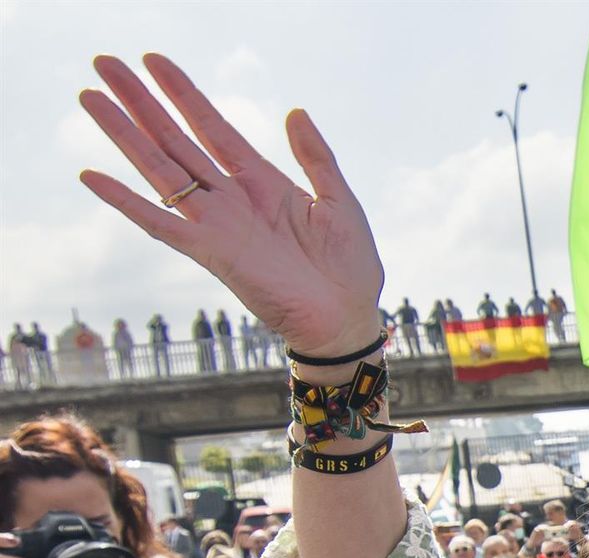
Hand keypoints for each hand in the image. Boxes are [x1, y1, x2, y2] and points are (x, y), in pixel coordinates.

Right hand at [78, 54, 381, 357]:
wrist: (348, 318)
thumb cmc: (350, 267)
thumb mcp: (340, 200)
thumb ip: (315, 157)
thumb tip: (295, 111)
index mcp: (263, 182)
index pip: (213, 127)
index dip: (184, 94)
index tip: (153, 61)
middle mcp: (232, 199)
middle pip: (176, 140)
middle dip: (140, 102)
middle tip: (104, 64)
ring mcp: (218, 225)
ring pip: (160, 170)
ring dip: (124, 135)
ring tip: (91, 98)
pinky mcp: (212, 255)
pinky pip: (162, 225)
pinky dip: (127, 202)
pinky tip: (93, 177)